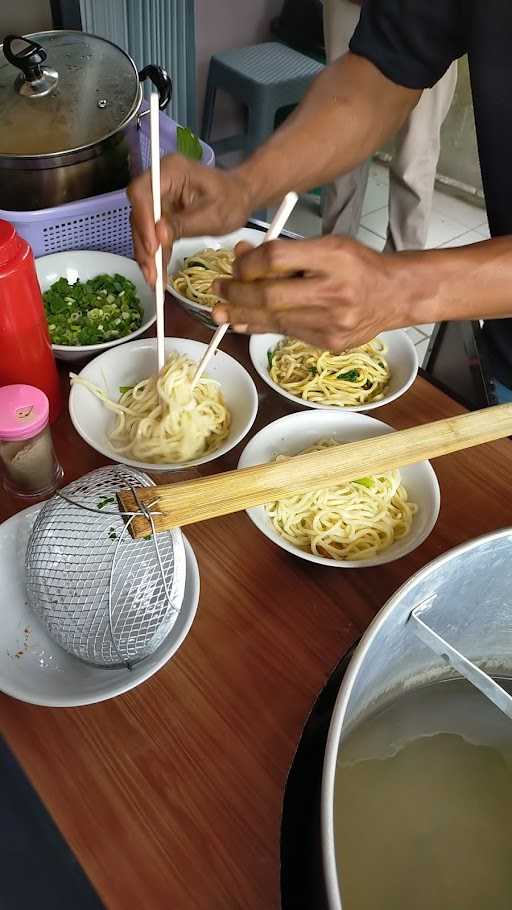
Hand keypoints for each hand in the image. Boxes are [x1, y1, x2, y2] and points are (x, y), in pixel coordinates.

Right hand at [127, 155, 254, 284]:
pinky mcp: (161, 214)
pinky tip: (158, 275)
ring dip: (147, 255)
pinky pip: (152, 235)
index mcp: (170, 171)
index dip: (143, 221)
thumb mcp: (211, 215)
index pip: (142, 193)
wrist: (240, 197)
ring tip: (155, 280)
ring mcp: (158, 199)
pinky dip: (155, 255)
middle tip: (152, 273)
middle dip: (144, 245)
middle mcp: (158, 183)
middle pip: (138, 214)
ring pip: (142, 228)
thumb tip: (158, 237)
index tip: (153, 248)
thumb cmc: (231, 200)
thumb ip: (183, 225)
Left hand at [212, 235, 413, 350]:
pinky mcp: (329, 342)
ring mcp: (332, 322)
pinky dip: (262, 327)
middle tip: (217, 289)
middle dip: (236, 293)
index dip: (249, 263)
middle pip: (269, 294)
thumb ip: (285, 251)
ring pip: (274, 319)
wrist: (394, 296)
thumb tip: (241, 256)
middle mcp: (334, 291)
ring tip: (221, 311)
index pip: (277, 258)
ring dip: (242, 314)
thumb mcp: (326, 245)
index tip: (236, 265)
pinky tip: (244, 322)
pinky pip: (286, 333)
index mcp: (334, 257)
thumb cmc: (357, 265)